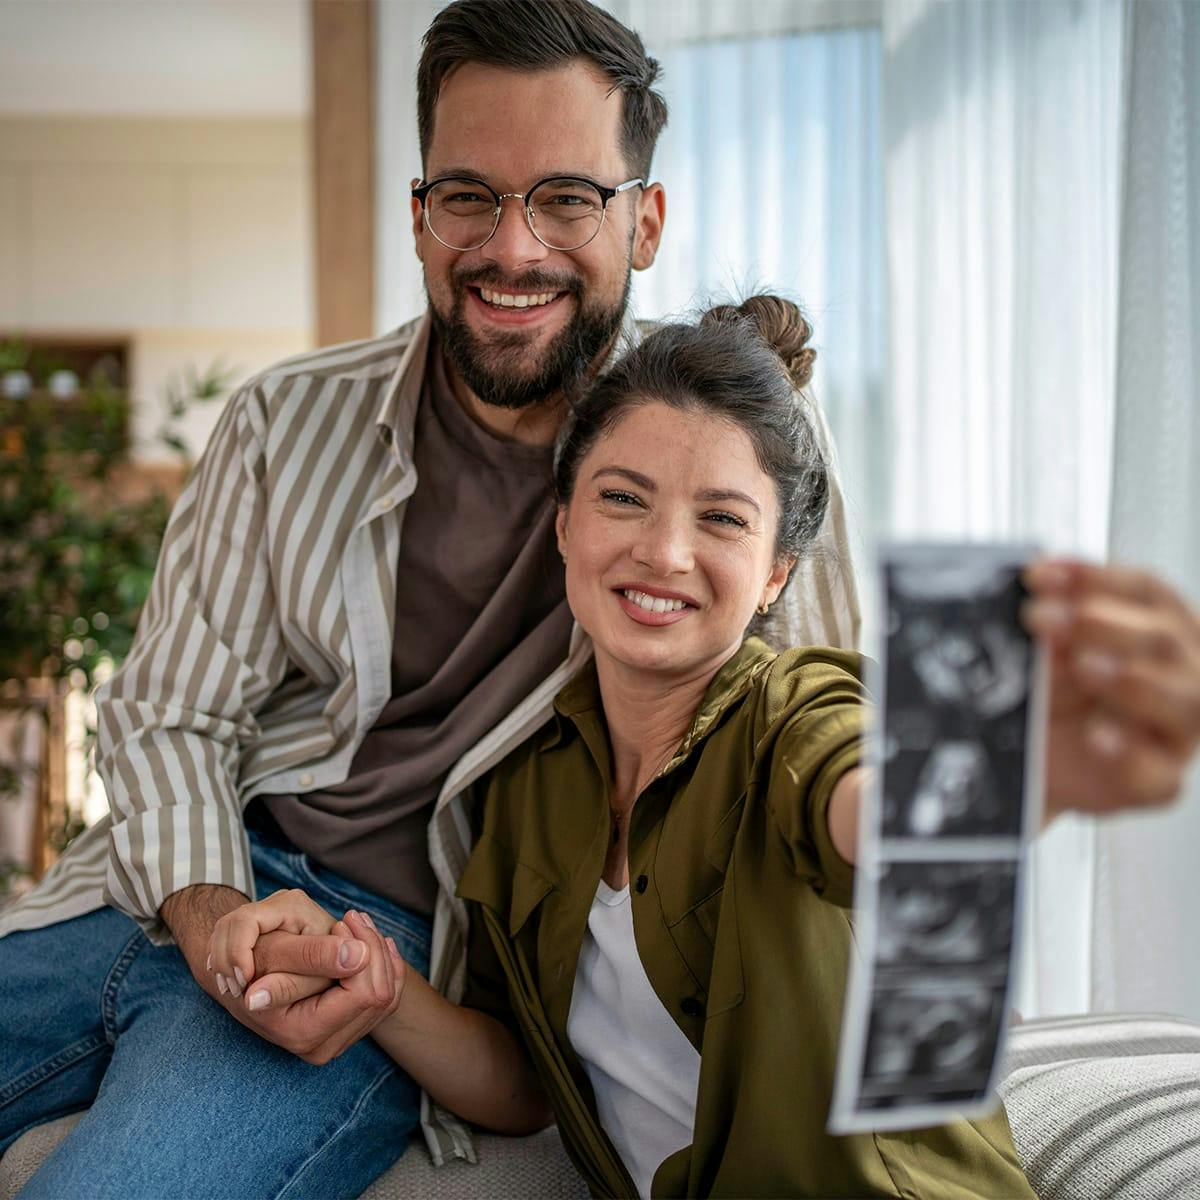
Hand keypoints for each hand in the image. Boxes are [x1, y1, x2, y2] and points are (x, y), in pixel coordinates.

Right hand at [205, 889, 400, 1063]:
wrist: (237, 972)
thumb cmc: (250, 955)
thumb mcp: (274, 947)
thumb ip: (311, 955)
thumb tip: (357, 957)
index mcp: (302, 1032)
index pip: (364, 993)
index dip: (362, 951)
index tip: (342, 921)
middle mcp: (321, 1048)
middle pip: (380, 995)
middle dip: (373, 947)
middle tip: (350, 917)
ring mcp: (336, 1042)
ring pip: (388, 995)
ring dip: (379, 953)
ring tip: (356, 924)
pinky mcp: (345, 1031)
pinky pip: (386, 999)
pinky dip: (384, 965)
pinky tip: (369, 942)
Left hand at [1023, 557, 1199, 820]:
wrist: (1028, 761)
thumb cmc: (1045, 692)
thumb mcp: (1039, 651)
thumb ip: (1047, 625)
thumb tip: (1034, 599)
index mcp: (1158, 625)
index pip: (1144, 590)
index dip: (1094, 577)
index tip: (1038, 573)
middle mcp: (1180, 671)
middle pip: (1162, 639)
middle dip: (1099, 623)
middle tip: (1042, 618)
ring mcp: (1176, 728)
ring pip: (1179, 700)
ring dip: (1129, 679)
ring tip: (1084, 667)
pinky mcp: (1158, 779)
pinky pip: (1158, 772)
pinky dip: (1127, 752)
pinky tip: (1097, 736)